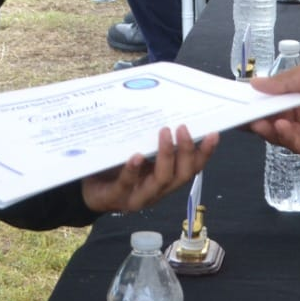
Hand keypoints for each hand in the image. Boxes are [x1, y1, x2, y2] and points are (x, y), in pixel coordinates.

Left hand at [80, 125, 218, 213]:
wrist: (86, 189)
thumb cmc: (115, 167)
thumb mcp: (137, 150)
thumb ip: (150, 137)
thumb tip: (165, 103)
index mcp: (165, 177)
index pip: (192, 167)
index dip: (204, 153)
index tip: (214, 133)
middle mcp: (157, 189)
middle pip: (182, 175)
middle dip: (186, 151)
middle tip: (183, 127)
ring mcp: (137, 196)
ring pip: (161, 181)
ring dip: (166, 156)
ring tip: (164, 133)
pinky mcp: (116, 197)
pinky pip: (127, 185)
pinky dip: (133, 170)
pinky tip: (136, 156)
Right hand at [248, 54, 299, 154]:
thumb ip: (285, 82)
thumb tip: (258, 84)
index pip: (274, 100)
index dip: (257, 100)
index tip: (238, 99)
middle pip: (274, 119)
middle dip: (256, 117)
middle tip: (239, 114)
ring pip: (282, 135)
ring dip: (267, 128)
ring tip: (256, 121)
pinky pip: (298, 144)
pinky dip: (285, 137)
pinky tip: (280, 125)